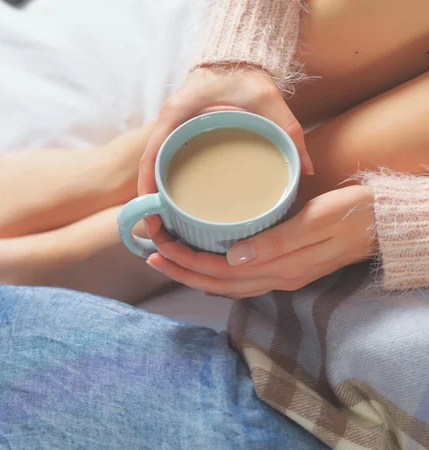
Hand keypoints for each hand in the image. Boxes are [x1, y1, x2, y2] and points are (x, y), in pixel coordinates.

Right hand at [138, 67, 313, 236]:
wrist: (235, 58)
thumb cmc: (245, 76)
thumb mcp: (268, 101)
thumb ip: (288, 132)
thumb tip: (306, 170)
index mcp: (177, 116)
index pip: (151, 155)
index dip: (148, 187)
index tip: (151, 213)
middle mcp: (167, 124)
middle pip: (149, 167)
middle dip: (150, 199)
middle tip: (158, 228)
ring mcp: (171, 129)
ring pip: (155, 166)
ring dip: (156, 193)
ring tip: (165, 223)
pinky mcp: (180, 134)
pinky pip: (165, 160)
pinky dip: (165, 182)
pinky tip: (177, 202)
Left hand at [146, 185, 376, 298]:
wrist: (379, 224)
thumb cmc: (350, 215)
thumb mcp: (316, 221)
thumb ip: (276, 242)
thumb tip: (233, 257)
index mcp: (279, 267)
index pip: (219, 270)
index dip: (186, 261)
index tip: (159, 245)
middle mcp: (275, 278)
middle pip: (215, 282)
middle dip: (180, 268)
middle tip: (149, 252)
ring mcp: (279, 277)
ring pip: (224, 284)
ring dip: (192, 273)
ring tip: (165, 259)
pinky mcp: (283, 269)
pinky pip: (239, 281)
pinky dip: (214, 276)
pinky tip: (202, 269)